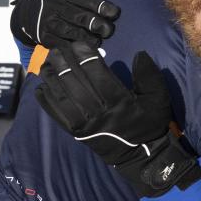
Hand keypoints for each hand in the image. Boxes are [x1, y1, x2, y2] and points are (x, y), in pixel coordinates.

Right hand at [10, 0, 120, 47]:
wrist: (27, 11)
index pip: (85, 0)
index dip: (102, 7)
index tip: (114, 13)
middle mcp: (56, 7)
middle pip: (79, 17)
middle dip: (96, 24)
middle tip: (108, 30)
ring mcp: (49, 23)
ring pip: (71, 33)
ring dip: (87, 38)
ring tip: (98, 40)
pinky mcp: (45, 38)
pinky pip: (61, 45)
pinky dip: (74, 49)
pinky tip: (85, 51)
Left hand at [35, 41, 200, 196]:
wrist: (140, 156)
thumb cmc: (149, 123)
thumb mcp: (159, 98)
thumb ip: (150, 76)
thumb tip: (140, 55)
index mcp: (120, 101)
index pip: (97, 74)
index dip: (85, 57)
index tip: (77, 44)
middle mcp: (100, 112)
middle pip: (76, 83)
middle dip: (64, 63)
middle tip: (56, 48)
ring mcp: (86, 124)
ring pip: (64, 98)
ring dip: (52, 79)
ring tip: (46, 64)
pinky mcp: (77, 132)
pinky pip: (58, 115)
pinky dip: (47, 101)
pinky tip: (41, 88)